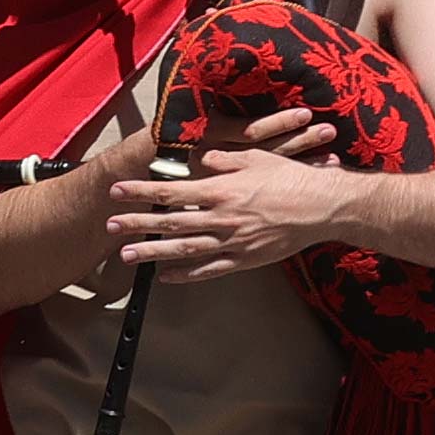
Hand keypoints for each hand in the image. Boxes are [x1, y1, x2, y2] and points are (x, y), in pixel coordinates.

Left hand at [109, 107, 357, 281]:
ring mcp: (232, 241)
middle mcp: (221, 218)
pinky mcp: (245, 259)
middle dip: (136, 223)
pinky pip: (209, 269)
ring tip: (125, 254)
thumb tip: (199, 159)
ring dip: (152, 252)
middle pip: (169, 222)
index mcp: (221, 191)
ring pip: (183, 249)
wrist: (325, 207)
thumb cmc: (292, 179)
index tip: (117, 191)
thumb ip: (223, 160)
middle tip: (109, 225)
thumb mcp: (256, 158)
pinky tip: (165, 275)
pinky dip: (185, 274)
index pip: (170, 190)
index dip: (140, 191)